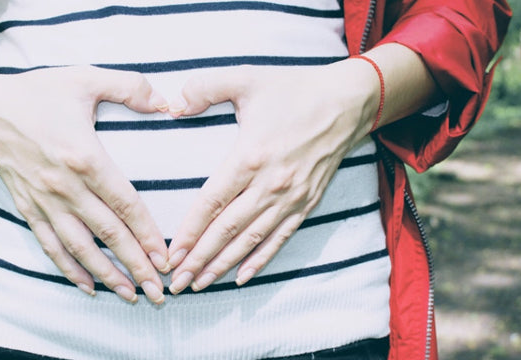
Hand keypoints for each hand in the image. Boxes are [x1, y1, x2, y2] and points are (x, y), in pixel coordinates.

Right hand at [0, 66, 171, 303]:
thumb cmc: (38, 93)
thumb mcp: (85, 78)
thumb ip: (130, 87)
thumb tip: (166, 102)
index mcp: (85, 157)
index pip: (124, 203)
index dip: (146, 234)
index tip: (165, 257)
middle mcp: (65, 187)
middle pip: (108, 234)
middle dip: (136, 266)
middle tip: (159, 291)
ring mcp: (45, 202)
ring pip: (80, 248)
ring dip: (107, 275)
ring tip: (131, 295)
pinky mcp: (29, 209)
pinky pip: (51, 246)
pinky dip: (69, 270)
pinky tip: (88, 288)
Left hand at [164, 61, 379, 293]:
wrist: (348, 101)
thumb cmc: (294, 90)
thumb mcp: (246, 78)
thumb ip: (205, 88)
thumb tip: (172, 104)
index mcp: (250, 156)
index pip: (212, 203)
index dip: (190, 231)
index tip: (171, 253)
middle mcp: (270, 184)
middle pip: (227, 229)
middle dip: (200, 258)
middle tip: (176, 281)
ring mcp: (290, 198)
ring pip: (251, 240)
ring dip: (224, 265)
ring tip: (200, 284)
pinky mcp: (307, 203)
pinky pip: (280, 238)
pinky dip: (260, 260)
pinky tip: (241, 278)